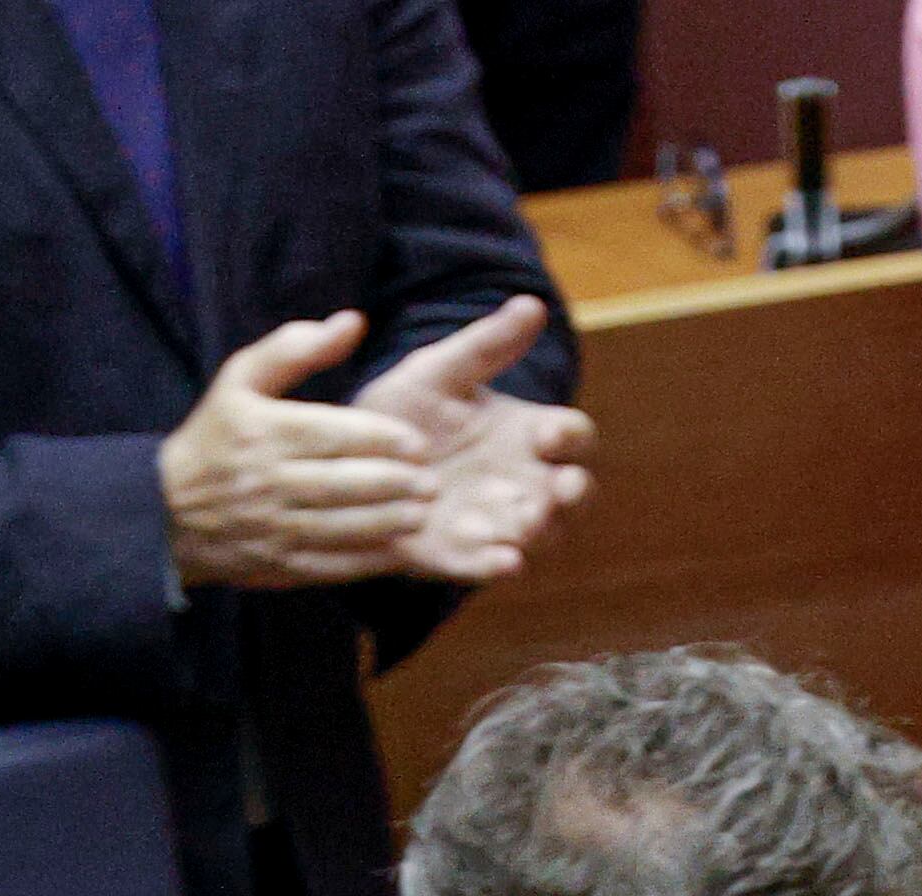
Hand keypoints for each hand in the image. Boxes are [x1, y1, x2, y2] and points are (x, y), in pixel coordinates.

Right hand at [156, 312, 434, 590]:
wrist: (167, 511)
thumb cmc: (216, 436)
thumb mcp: (241, 379)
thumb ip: (295, 347)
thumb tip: (353, 322)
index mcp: (264, 431)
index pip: (334, 435)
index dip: (383, 440)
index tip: (417, 444)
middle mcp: (269, 479)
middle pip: (345, 484)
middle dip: (397, 484)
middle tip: (431, 482)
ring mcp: (274, 526)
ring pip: (344, 527)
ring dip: (391, 522)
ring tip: (422, 513)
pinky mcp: (280, 564)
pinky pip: (332, 564)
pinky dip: (368, 559)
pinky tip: (399, 549)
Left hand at [348, 294, 598, 585]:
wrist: (348, 455)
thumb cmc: (406, 408)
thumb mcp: (440, 370)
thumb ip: (486, 344)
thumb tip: (532, 303)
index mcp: (528, 435)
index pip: (571, 437)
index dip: (568, 436)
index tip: (548, 431)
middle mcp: (523, 482)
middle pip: (573, 494)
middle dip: (574, 493)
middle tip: (562, 488)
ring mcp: (495, 522)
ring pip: (539, 536)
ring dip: (541, 532)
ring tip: (529, 526)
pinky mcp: (457, 554)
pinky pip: (488, 566)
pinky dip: (499, 566)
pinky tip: (504, 562)